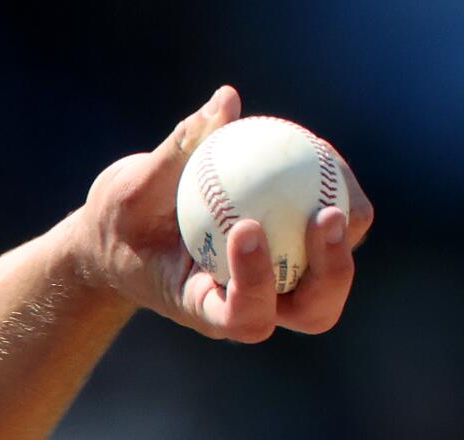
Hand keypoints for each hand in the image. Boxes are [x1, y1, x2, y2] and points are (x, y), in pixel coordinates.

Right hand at [64, 85, 373, 341]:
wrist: (127, 238)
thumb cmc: (119, 222)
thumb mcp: (127, 191)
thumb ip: (175, 152)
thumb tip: (226, 100)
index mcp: (205, 307)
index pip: (243, 315)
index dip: (256, 282)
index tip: (244, 226)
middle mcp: (253, 304)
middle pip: (313, 310)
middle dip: (331, 270)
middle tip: (325, 216)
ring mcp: (280, 283)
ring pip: (333, 271)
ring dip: (345, 226)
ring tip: (327, 164)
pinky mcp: (297, 253)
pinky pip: (330, 227)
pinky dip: (332, 191)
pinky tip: (318, 151)